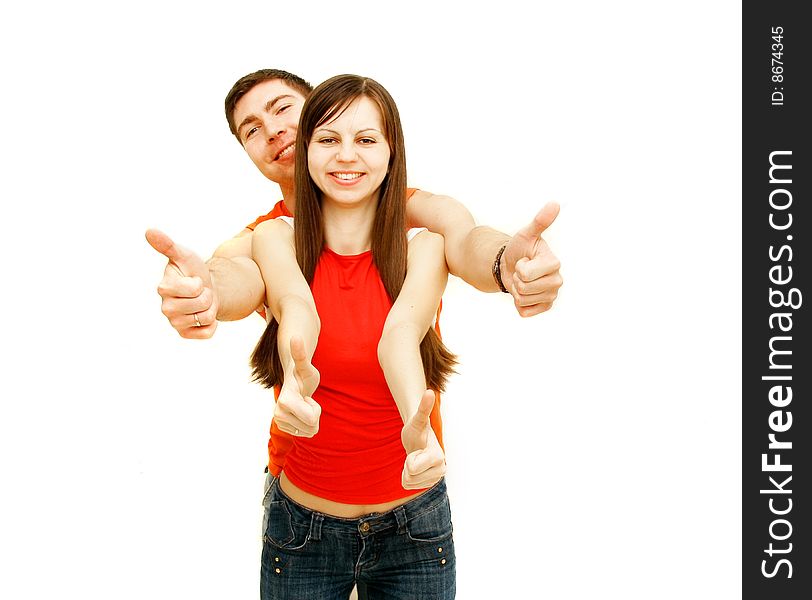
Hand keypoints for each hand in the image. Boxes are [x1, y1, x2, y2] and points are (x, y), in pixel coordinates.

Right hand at [146, 229, 218, 338]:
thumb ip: (167, 245)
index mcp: (163, 288)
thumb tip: (149, 231)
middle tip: (200, 292)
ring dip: (210, 308)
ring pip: (206, 317)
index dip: (199, 282)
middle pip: (201, 304)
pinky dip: (213, 324)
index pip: (193, 288)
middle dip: (207, 295)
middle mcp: (165, 307)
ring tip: (201, 302)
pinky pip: (207, 333)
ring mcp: (174, 323)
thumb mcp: (184, 255)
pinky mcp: (184, 334)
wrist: (205, 288)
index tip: (194, 279)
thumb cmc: (192, 271)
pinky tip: (204, 316)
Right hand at [275, 336, 320, 436]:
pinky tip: (300, 412)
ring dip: (310, 419)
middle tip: (306, 400)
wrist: (292, 382)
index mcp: (286, 401)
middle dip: (314, 414)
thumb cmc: (302, 373)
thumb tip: (295, 337)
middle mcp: (279, 413)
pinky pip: (305, 434)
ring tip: (302, 405)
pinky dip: (306, 424)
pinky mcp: (282, 427)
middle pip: (312, 427)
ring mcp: (279, 421)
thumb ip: (300, 354)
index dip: (316, 409)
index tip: (308, 397)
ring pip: (309, 431)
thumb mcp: (305, 366)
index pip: (313, 419)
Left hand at [400, 390, 445, 489]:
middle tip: (415, 454)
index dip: (409, 460)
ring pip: (409, 483)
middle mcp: (441, 469)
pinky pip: (408, 487)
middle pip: (410, 477)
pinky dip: (407, 478)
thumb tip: (428, 392)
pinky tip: (414, 467)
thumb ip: (423, 408)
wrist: (419, 439)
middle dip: (407, 465)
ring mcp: (436, 478)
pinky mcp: (430, 484)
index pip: (412, 469)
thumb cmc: (418, 429)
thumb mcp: (417, 420)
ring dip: (407, 471)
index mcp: (437, 456)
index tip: (417, 450)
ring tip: (415, 459)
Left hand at [501, 202, 562, 317]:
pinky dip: (519, 304)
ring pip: (522, 300)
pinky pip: (524, 312)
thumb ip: (540, 221)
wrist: (512, 265)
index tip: (525, 260)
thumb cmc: (520, 249)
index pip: (527, 273)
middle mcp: (557, 281)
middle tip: (522, 271)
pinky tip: (525, 293)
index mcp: (554, 263)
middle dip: (517, 280)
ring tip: (523, 281)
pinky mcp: (545, 307)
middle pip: (524, 288)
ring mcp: (552, 295)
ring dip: (517, 291)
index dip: (519, 267)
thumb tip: (555, 203)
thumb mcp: (526, 234)